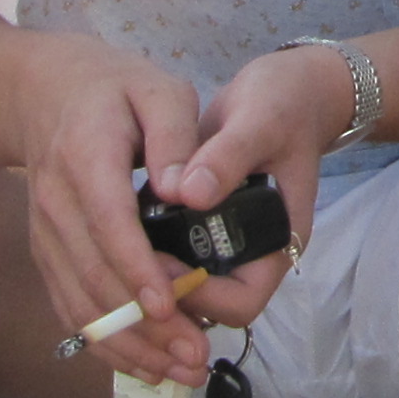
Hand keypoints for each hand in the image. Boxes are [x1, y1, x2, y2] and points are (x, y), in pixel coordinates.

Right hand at [14, 44, 217, 384]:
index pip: (109, 221)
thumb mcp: (158, 90)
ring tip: (180, 371)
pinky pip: (69, 306)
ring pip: (79, 302)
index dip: (137, 267)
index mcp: (86, 156)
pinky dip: (104, 342)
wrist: (41, 93)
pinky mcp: (46, 253)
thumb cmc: (115, 89)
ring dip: (127, 345)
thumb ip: (176, 135)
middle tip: (194, 355)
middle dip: (144, 325)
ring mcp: (45, 233)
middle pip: (94, 275)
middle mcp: (56, 203)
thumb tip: (185, 190)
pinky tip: (144, 365)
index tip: (170, 304)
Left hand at [141, 42, 347, 334]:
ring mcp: (222, 243)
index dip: (198, 296)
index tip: (158, 263)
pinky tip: (115, 224)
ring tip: (114, 242)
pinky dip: (142, 252)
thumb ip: (228, 157)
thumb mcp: (260, 122)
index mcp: (277, 242)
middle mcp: (249, 254)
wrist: (284, 90)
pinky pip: (169, 257)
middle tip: (123, 255)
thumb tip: (189, 193)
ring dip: (147, 276)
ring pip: (181, 288)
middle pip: (205, 307)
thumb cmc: (283, 106)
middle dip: (162, 294)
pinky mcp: (198, 226)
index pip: (240, 302)